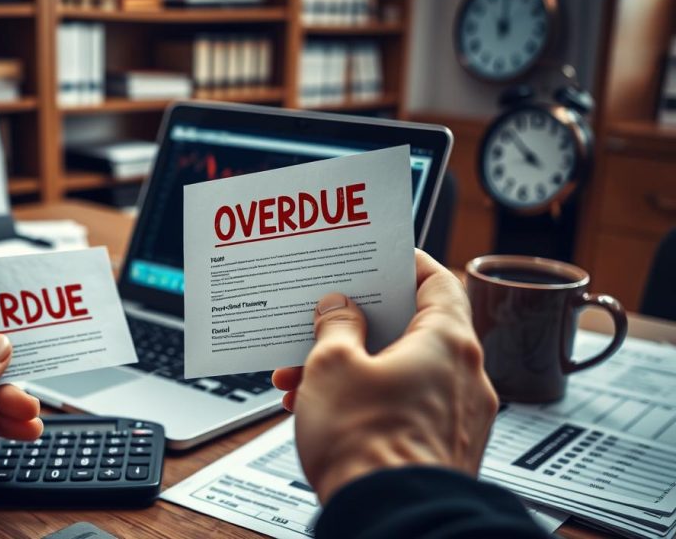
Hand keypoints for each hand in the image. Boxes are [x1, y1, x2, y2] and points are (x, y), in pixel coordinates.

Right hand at [272, 250, 497, 503]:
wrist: (390, 520)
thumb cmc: (368, 445)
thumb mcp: (333, 366)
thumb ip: (336, 325)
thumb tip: (339, 309)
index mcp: (448, 343)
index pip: (438, 281)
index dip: (405, 265)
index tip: (379, 260)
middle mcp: (465, 377)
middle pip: (413, 330)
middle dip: (358, 329)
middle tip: (325, 324)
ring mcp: (459, 417)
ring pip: (404, 372)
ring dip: (355, 370)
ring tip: (307, 381)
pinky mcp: (445, 450)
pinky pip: (406, 408)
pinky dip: (369, 402)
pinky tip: (325, 412)